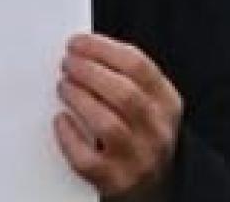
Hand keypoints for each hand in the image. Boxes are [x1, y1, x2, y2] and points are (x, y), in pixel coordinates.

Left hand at [54, 34, 181, 199]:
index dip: (102, 49)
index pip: (139, 66)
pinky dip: (69, 136)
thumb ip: (125, 79)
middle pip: (124, 93)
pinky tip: (61, 120)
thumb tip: (83, 52)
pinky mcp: (115, 182)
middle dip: (88, 71)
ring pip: (108, 125)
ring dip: (79, 99)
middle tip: (66, 63)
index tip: (78, 42)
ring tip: (63, 86)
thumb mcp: (149, 106)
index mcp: (168, 105)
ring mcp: (138, 160)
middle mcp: (158, 133)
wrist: (150, 190)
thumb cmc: (139, 138)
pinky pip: (87, 158)